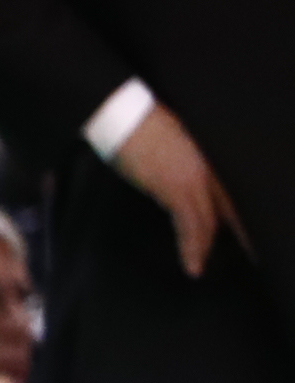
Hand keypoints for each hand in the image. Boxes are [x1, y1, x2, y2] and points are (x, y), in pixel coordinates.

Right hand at [113, 105, 249, 277]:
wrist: (126, 116)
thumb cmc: (145, 123)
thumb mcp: (180, 137)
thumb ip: (191, 156)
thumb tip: (188, 173)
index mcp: (212, 156)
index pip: (236, 190)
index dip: (246, 212)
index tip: (254, 230)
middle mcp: (210, 168)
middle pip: (234, 207)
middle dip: (245, 234)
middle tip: (255, 255)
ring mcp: (195, 179)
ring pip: (214, 220)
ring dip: (213, 246)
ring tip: (218, 265)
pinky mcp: (177, 189)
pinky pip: (191, 225)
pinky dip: (192, 247)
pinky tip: (193, 265)